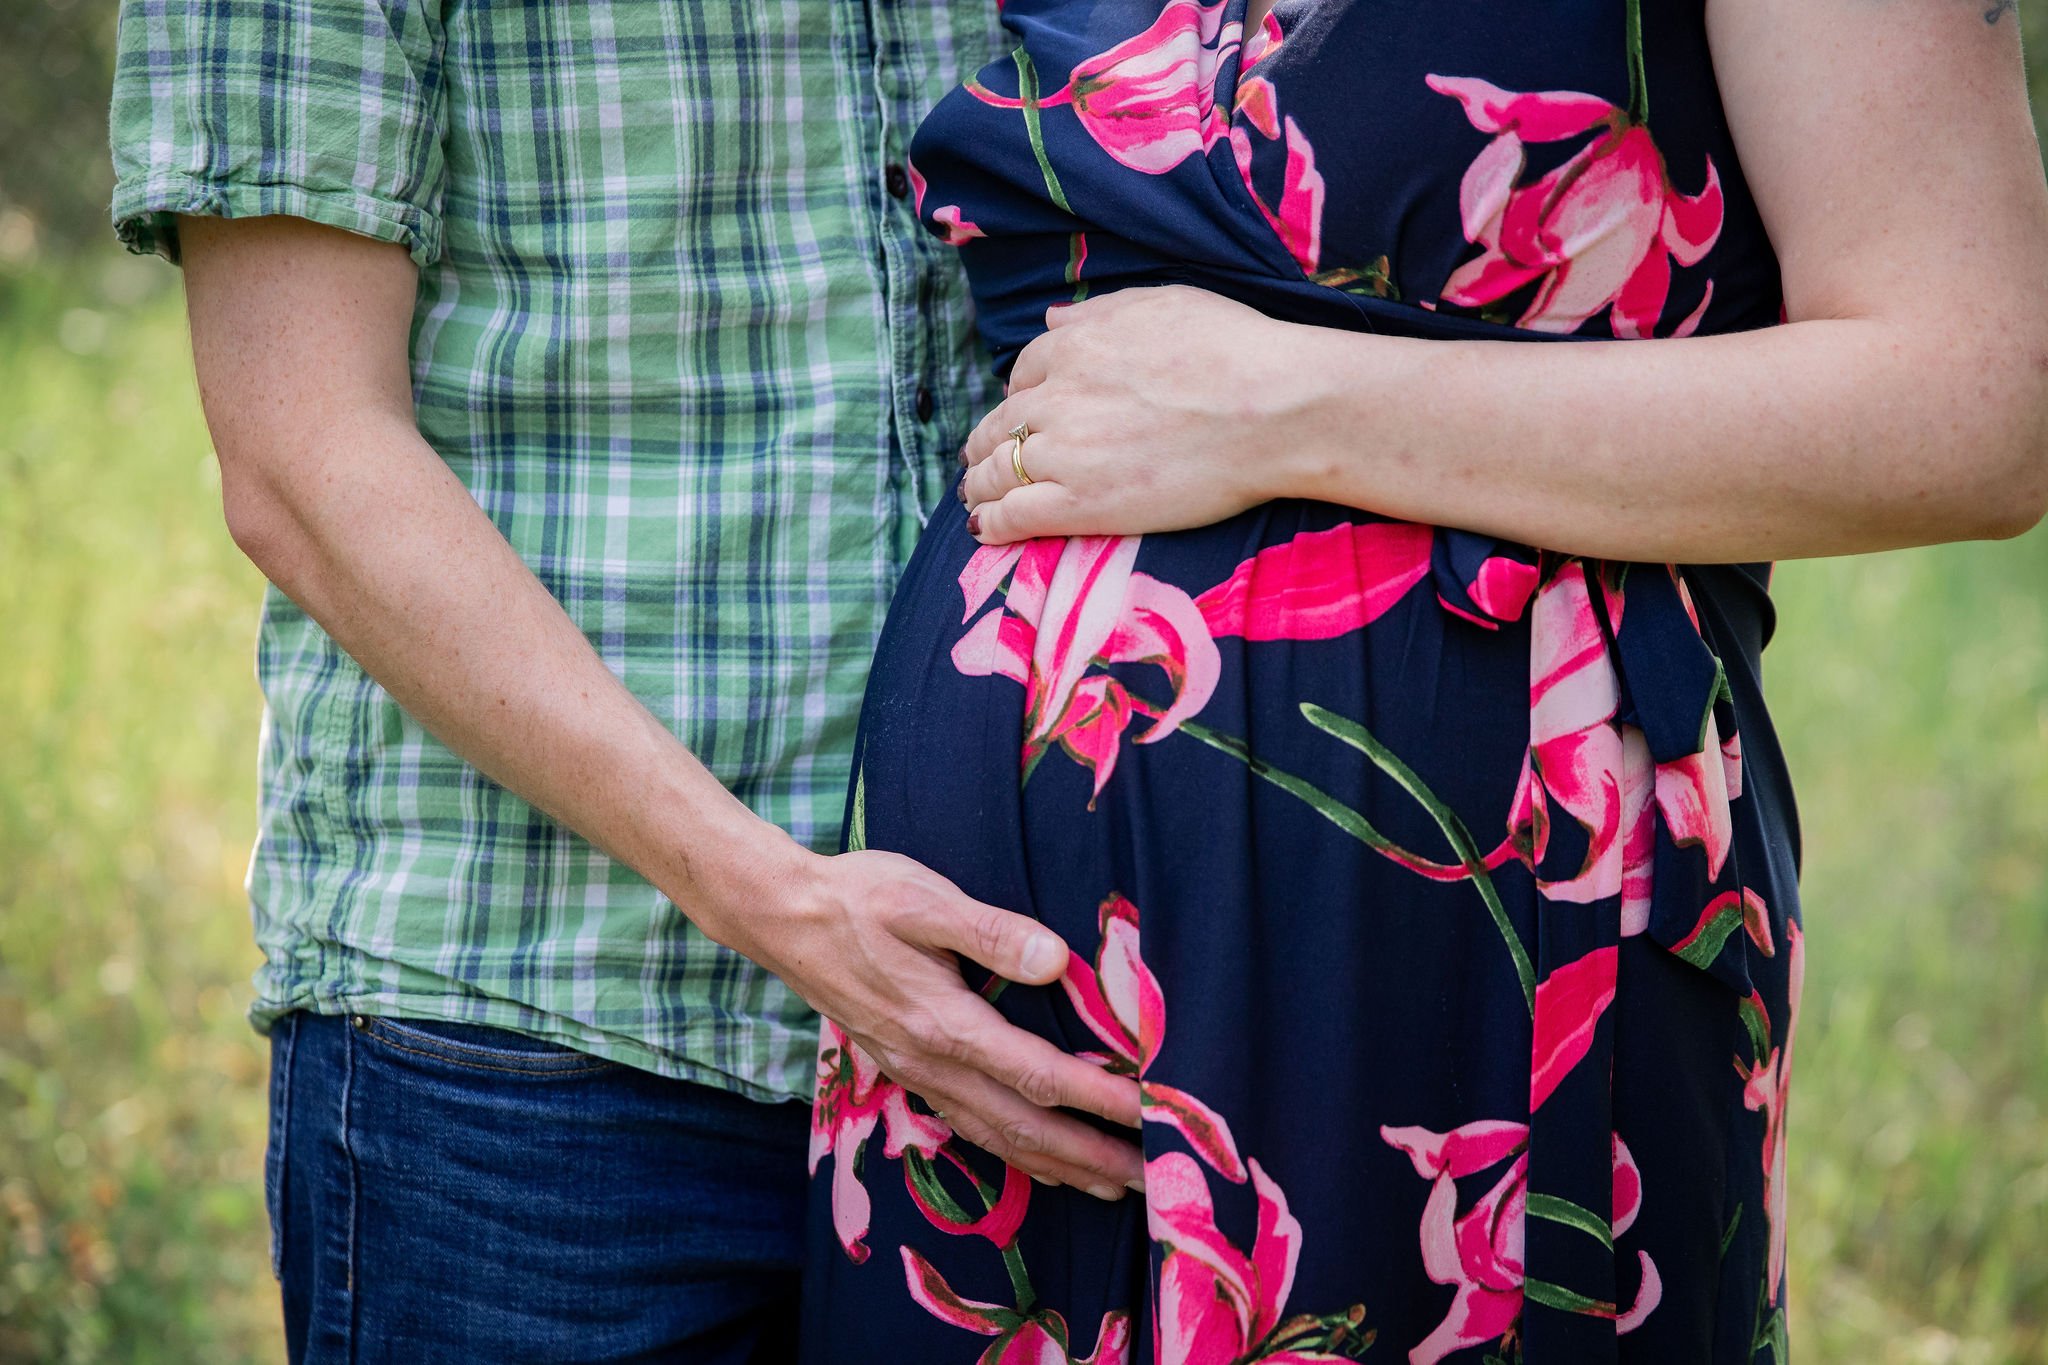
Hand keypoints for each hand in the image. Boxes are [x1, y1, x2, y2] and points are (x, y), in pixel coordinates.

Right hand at [717, 844, 1143, 1196]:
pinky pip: (971, 1128)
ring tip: (1112, 1186)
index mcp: (944, 1024)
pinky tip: (1039, 1160)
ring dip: (1060, 1166)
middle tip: (1154, 1181)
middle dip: (1094, 1156)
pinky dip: (1016, 1153)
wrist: (782, 917)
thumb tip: (1056, 960)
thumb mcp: (924, 899)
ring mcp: (916, 1074)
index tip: (1155, 1115)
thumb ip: (991, 930)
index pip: (1041, 1076)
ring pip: (998, 1138)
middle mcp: (932, 1063)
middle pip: (1026, 1127)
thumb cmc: (857, 897)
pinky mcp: (906, 1070)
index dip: (1102, 1101)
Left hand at [959, 286, 1306, 543]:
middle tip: (985, 461)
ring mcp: (1064, 453)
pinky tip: (983, 529)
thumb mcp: (1163, 304)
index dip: (1022, 397)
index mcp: (1074, 346)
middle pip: (1001, 424)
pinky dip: (990, 523)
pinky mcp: (1080, 504)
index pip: (1023, 373)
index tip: (1027, 414)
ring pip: (996, 471)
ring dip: (980, 484)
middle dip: (988, 443)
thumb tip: (1052, 317)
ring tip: (977, 498)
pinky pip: (1013, 515)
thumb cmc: (1235, 349)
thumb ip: (1098, 313)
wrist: (1274, 408)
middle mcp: (1057, 397)